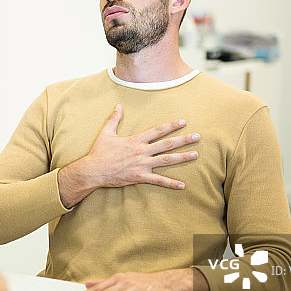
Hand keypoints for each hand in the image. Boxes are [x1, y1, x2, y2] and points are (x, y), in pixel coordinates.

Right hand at [57, 105, 199, 207]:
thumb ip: (114, 119)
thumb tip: (118, 106)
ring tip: (195, 155)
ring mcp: (142, 164)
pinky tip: (183, 185)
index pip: (157, 130)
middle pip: (167, 144)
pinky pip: (158, 181)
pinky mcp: (139, 177)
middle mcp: (141, 151)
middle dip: (184, 140)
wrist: (93, 170)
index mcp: (135, 140)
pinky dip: (171, 183)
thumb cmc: (99, 152)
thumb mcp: (106, 133)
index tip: (183, 121)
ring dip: (182, 157)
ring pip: (166, 160)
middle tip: (198, 137)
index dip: (171, 125)